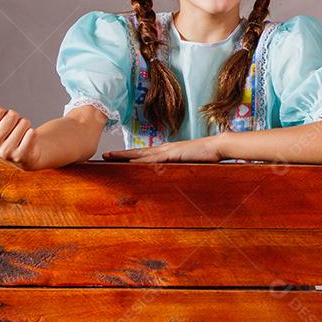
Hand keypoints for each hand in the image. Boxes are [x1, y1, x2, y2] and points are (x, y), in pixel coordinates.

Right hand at [0, 92, 42, 169]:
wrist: (21, 152)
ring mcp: (5, 153)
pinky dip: (32, 133)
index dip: (3, 111)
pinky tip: (27, 141)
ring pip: (24, 123)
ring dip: (25, 125)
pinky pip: (32, 133)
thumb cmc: (3, 132)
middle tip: (13, 128)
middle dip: (16, 117)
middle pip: (12, 115)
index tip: (1, 121)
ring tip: (20, 134)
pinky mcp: (21, 156)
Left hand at [103, 136, 222, 162]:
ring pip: (142, 154)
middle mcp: (164, 149)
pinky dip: (142, 161)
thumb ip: (177, 167)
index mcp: (167, 151)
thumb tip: (169, 175)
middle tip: (105, 155)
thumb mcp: (187, 163)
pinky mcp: (173, 154)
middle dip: (121, 154)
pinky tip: (132, 163)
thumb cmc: (204, 156)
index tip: (115, 157)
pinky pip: (155, 159)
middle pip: (138, 152)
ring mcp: (168, 151)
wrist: (216, 147)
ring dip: (126, 156)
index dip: (129, 155)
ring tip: (111, 157)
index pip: (144, 154)